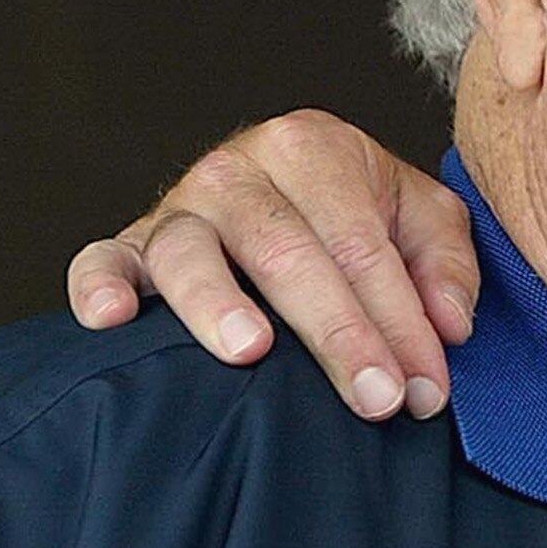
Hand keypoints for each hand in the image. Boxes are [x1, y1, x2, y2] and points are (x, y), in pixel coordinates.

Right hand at [67, 111, 479, 419]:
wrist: (287, 187)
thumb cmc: (358, 212)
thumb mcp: (420, 217)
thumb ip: (446, 263)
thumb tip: (448, 326)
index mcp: (313, 148)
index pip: (363, 244)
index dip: (400, 320)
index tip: (426, 387)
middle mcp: (238, 169)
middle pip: (287, 253)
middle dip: (338, 332)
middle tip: (376, 399)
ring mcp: (179, 206)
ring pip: (190, 253)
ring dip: (217, 303)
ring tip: (250, 352)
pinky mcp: (130, 243)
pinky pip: (101, 259)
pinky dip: (98, 287)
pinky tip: (112, 324)